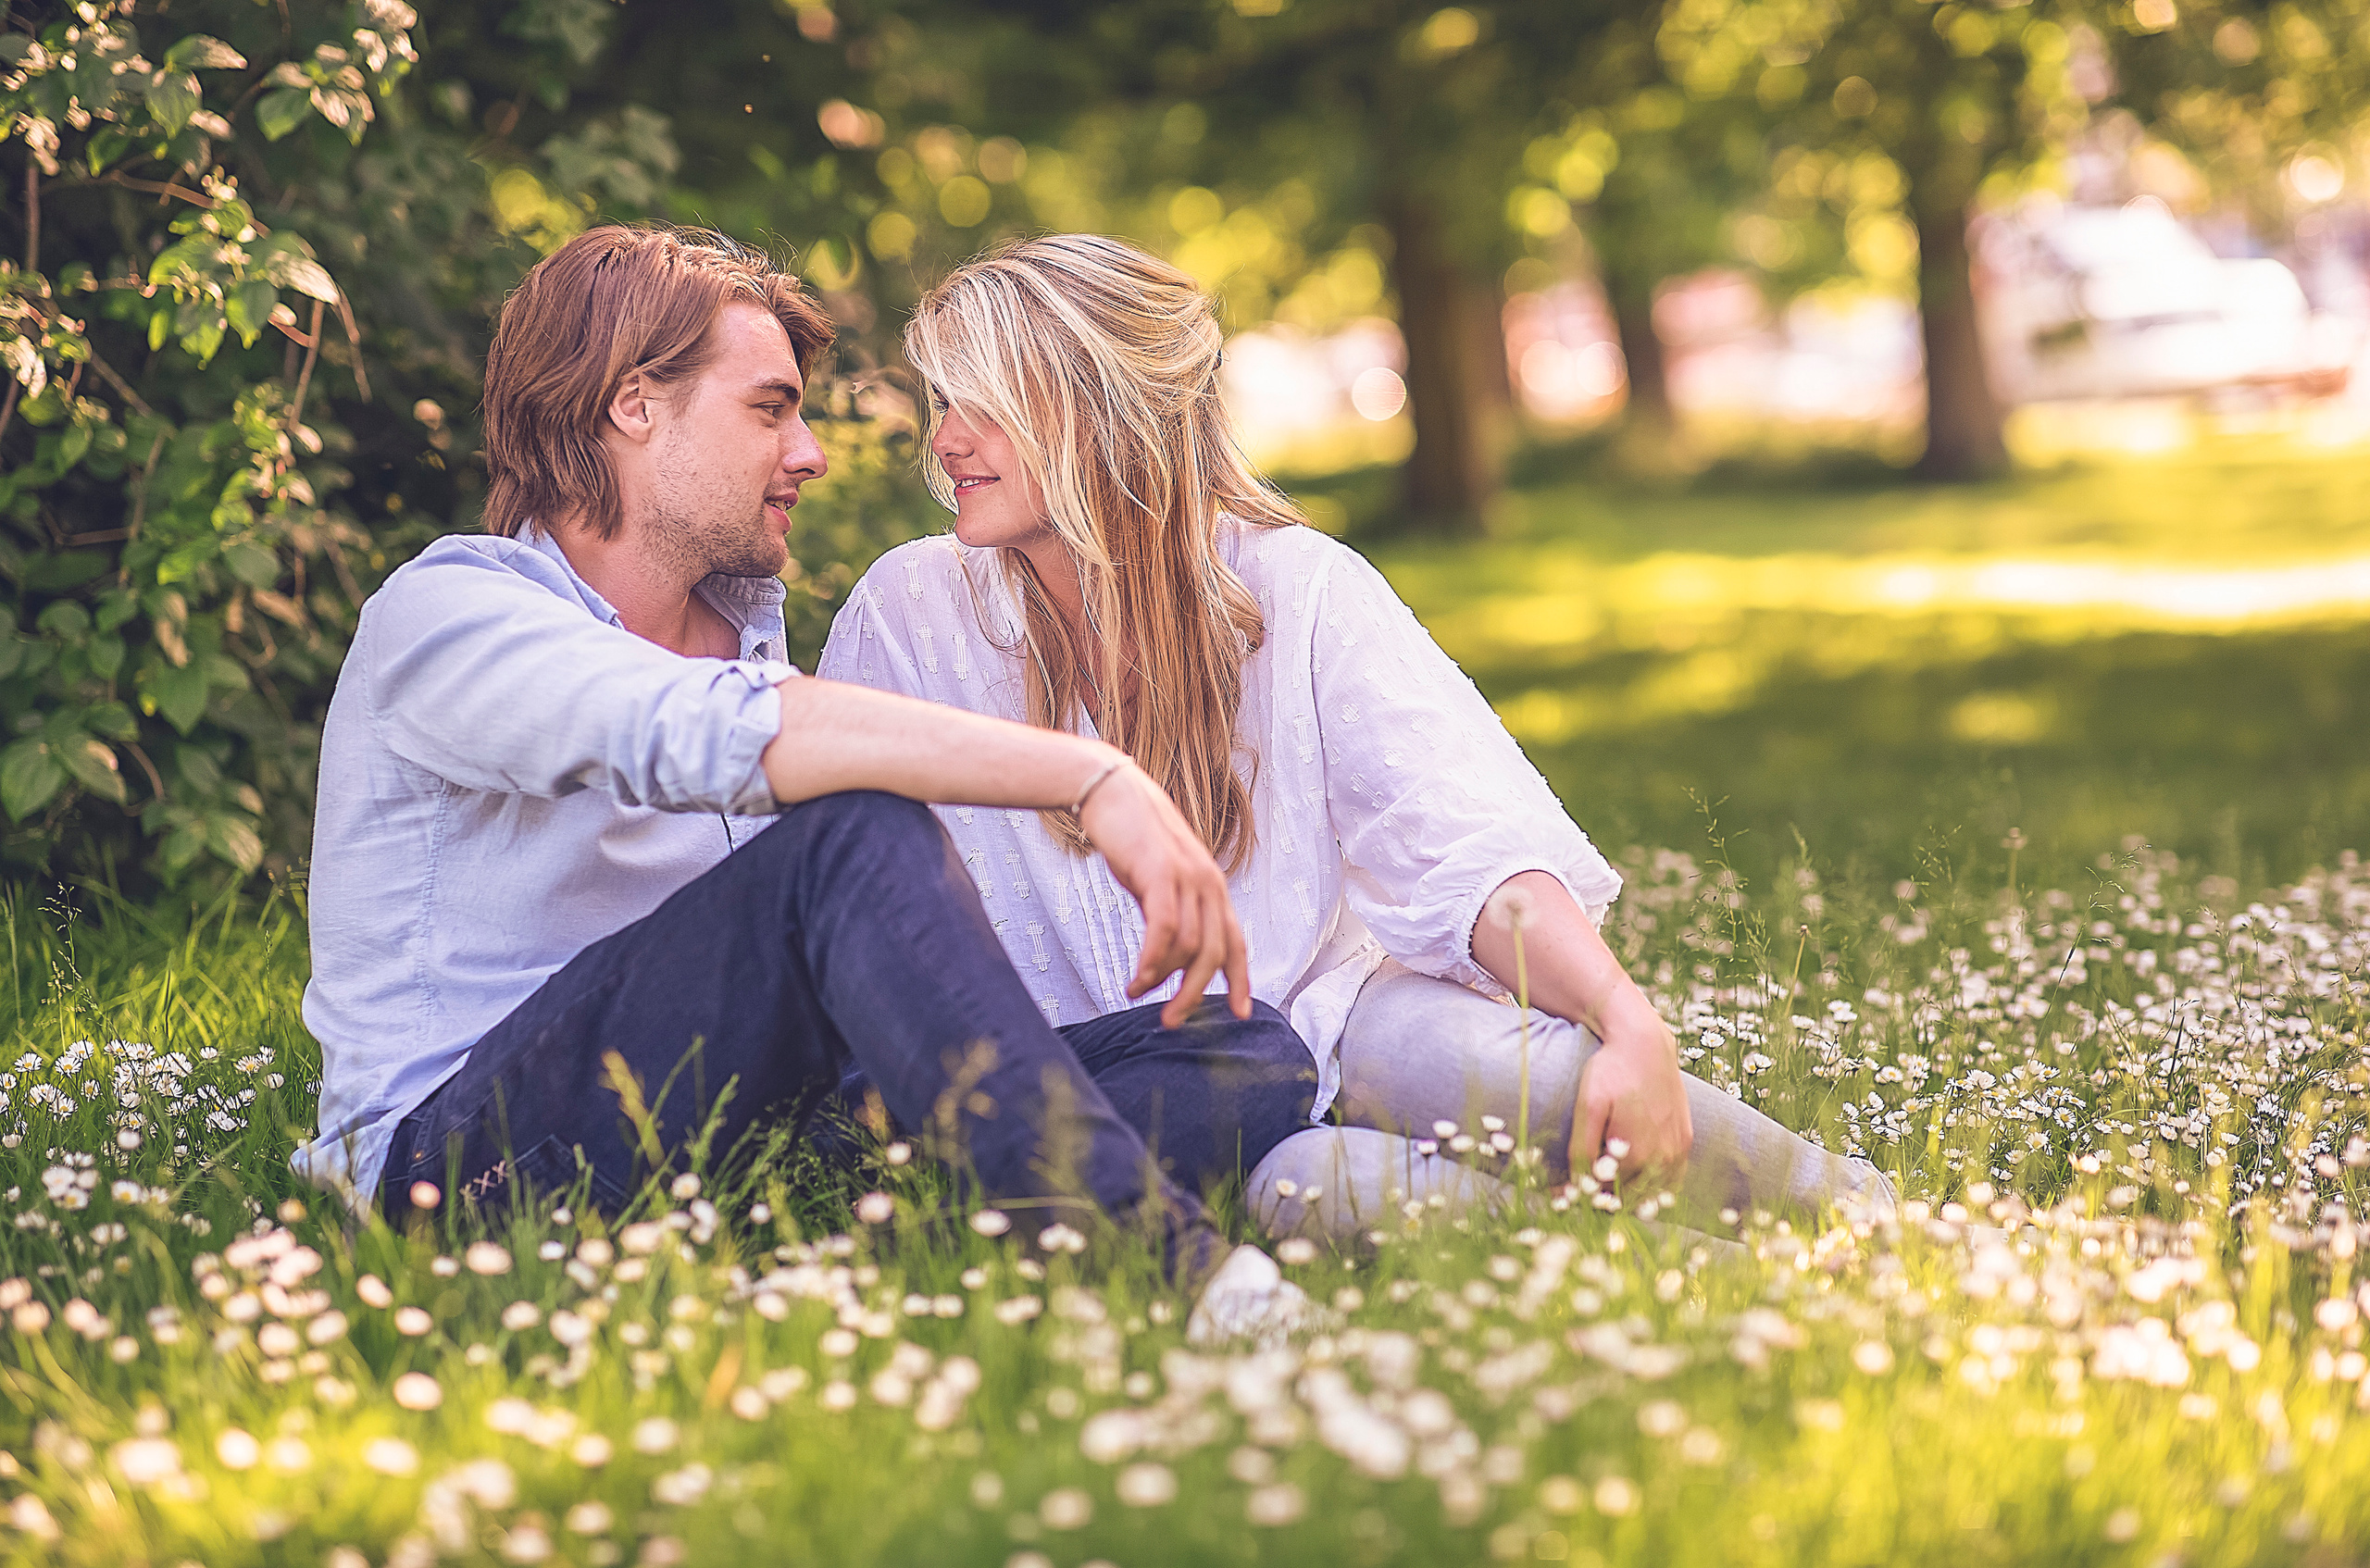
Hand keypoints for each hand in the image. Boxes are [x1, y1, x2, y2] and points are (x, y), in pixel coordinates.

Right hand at [1078, 759, 1251, 1026]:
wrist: (1111, 791)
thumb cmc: (1131, 837)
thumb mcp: (1158, 880)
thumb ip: (1169, 912)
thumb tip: (1166, 955)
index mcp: (1212, 887)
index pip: (1236, 942)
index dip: (1240, 980)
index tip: (1239, 1013)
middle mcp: (1209, 884)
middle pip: (1214, 954)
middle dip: (1193, 994)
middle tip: (1171, 1021)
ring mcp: (1188, 877)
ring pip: (1189, 947)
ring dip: (1162, 979)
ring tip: (1136, 991)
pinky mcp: (1162, 873)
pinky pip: (1165, 930)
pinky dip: (1152, 961)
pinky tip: (1137, 978)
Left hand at [1569, 1019, 1691, 1184]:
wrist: (1645, 1043)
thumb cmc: (1611, 1071)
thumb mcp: (1588, 1107)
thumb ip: (1582, 1150)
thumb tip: (1575, 1188)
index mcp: (1636, 1155)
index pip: (1607, 1196)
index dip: (1585, 1195)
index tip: (1567, 1192)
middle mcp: (1663, 1158)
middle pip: (1631, 1197)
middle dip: (1608, 1197)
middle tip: (1585, 1184)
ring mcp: (1678, 1150)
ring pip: (1654, 1191)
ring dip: (1632, 1193)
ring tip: (1609, 1178)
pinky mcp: (1686, 1139)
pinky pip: (1673, 1178)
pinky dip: (1656, 1184)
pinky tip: (1637, 1173)